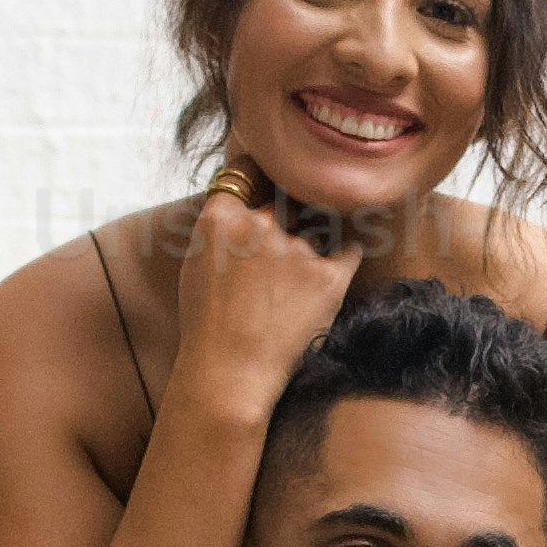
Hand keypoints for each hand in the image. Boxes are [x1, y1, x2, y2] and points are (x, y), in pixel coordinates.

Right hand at [170, 165, 367, 415]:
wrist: (230, 375)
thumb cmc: (207, 327)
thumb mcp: (196, 264)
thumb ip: (220, 227)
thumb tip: (243, 201)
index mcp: (220, 219)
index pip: (245, 171)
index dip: (258, 175)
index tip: (267, 181)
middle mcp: (260, 226)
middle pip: (283, 199)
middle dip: (285, 217)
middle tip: (280, 251)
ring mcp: (297, 250)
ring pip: (315, 229)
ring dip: (310, 246)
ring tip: (292, 287)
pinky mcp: (330, 278)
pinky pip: (349, 251)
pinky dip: (345, 258)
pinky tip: (332, 274)